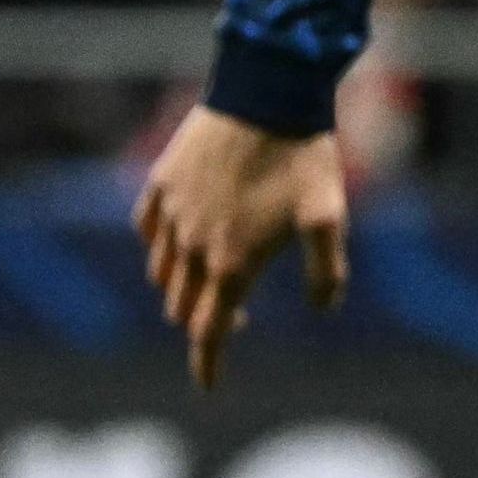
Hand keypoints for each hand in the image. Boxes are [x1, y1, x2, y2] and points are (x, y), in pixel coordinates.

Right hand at [133, 106, 348, 391]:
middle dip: (204, 321)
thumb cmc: (303, 158)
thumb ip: (326, 272)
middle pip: (182, 307)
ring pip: (162, 272)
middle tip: (239, 313)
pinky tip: (178, 239)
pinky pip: (148, 230)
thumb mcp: (330, 218)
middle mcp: (193, 247)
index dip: (207, 364)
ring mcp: (171, 214)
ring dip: (182, 287)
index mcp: (231, 265)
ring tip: (212, 275)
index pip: (209, 332)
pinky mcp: (161, 182)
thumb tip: (323, 308)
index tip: (208, 386)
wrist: (265, 92)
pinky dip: (159, 246)